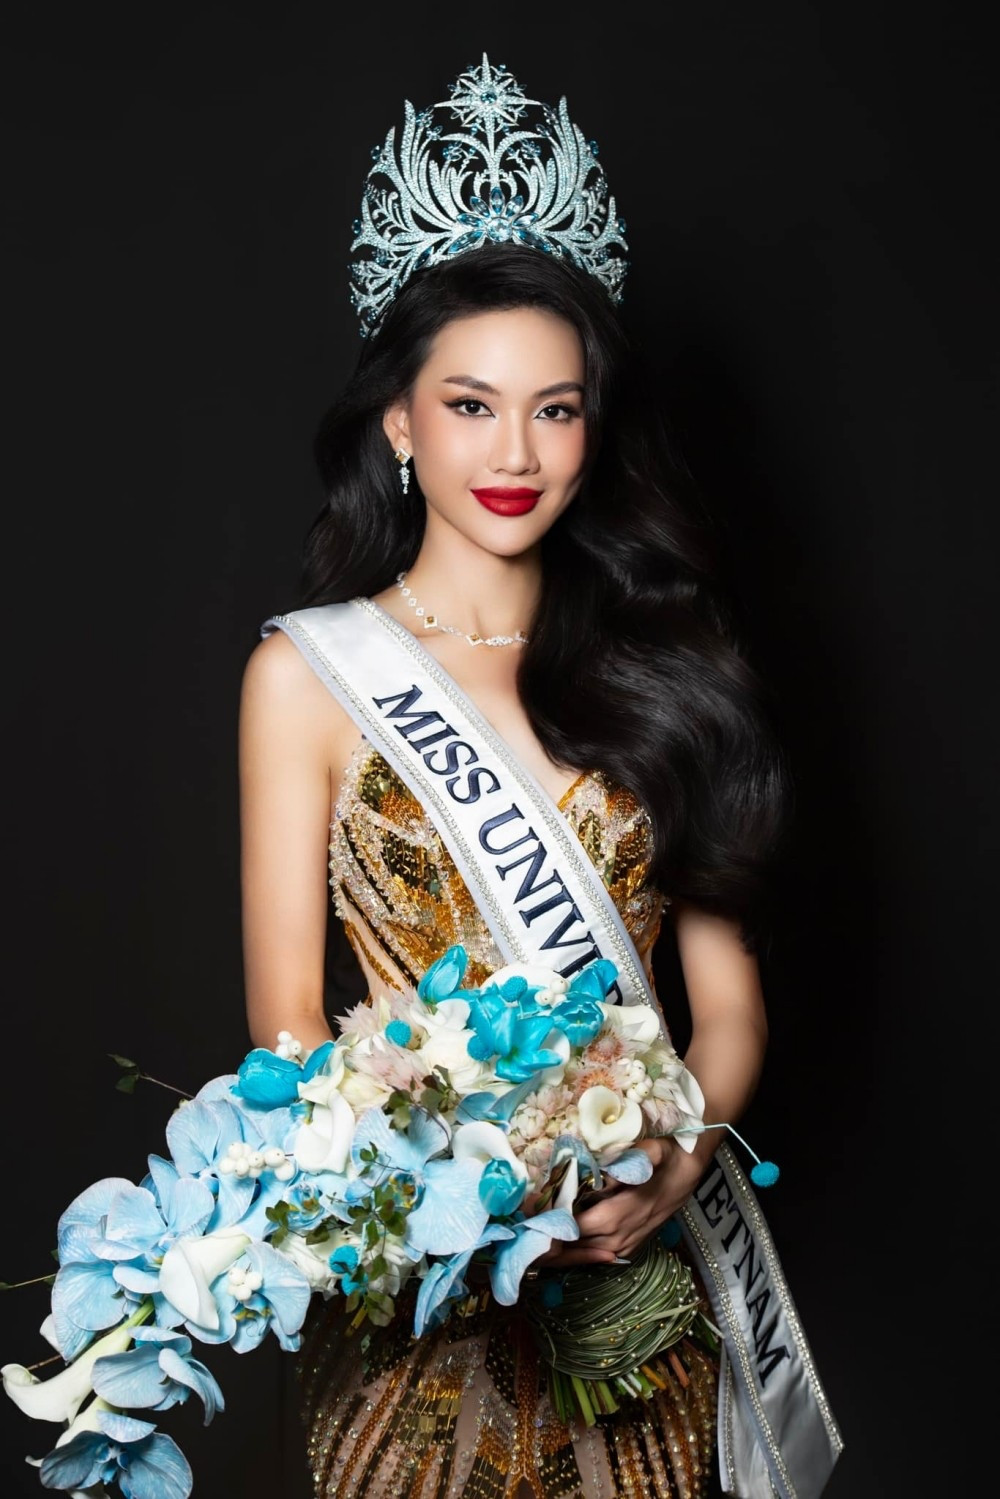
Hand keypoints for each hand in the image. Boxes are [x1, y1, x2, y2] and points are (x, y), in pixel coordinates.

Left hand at [534, 1138, 702, 1268]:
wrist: (689, 1173)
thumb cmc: (667, 1159)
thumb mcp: (651, 1151)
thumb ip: (626, 1157)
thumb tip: (601, 1161)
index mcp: (617, 1217)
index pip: (571, 1227)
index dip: (546, 1220)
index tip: (524, 1209)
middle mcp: (616, 1239)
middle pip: (569, 1247)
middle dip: (542, 1237)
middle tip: (516, 1225)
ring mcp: (621, 1248)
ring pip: (578, 1254)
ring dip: (553, 1246)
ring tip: (526, 1235)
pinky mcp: (625, 1249)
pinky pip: (590, 1254)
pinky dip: (570, 1249)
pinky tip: (553, 1238)